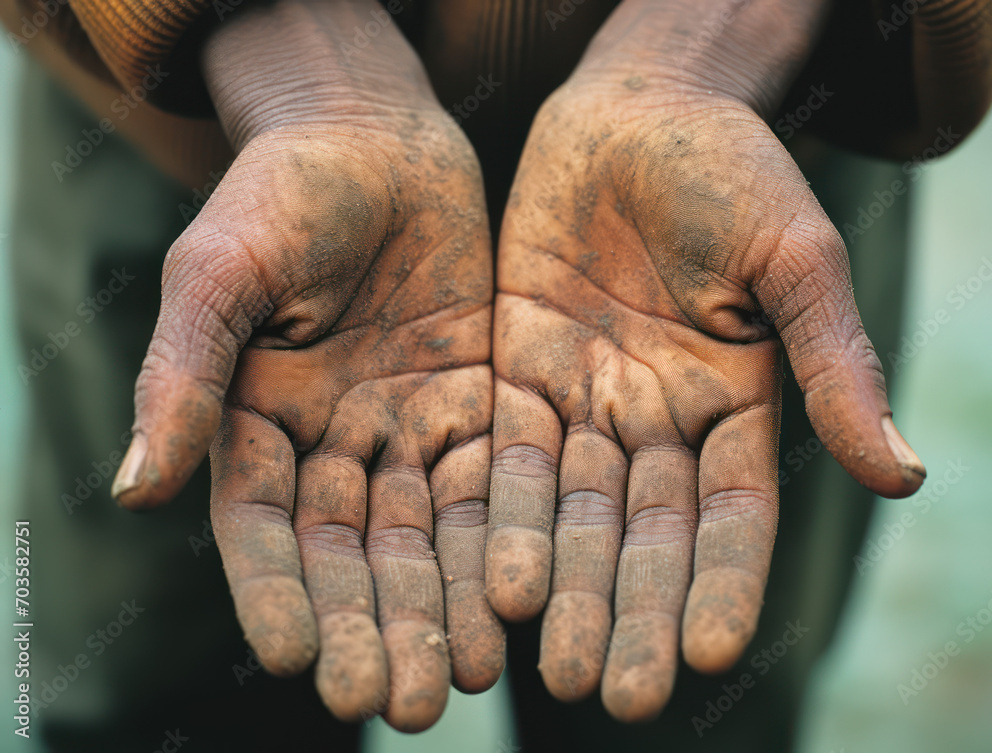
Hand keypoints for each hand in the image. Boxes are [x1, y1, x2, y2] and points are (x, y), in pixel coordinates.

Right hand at [111, 0, 502, 730]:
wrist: (375, 139)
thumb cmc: (280, 190)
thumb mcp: (220, 271)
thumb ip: (187, 372)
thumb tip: (138, 487)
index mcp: (256, 421)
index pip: (263, 526)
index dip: (279, 592)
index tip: (300, 659)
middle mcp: (333, 441)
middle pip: (352, 550)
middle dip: (374, 625)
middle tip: (400, 703)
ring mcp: (407, 426)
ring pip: (425, 533)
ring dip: (443, 606)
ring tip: (466, 680)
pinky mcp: (476, 402)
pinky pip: (488, 481)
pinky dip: (500, 541)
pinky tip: (519, 601)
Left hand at [486, 0, 924, 721]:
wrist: (635, 111)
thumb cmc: (734, 170)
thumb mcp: (795, 260)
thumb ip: (835, 366)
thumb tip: (904, 474)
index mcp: (737, 403)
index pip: (731, 513)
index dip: (720, 581)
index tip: (707, 656)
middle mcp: (658, 419)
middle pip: (644, 531)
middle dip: (630, 610)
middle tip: (611, 696)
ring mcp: (584, 400)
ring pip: (571, 509)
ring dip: (560, 585)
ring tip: (543, 666)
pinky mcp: (515, 372)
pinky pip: (505, 454)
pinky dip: (497, 516)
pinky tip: (487, 579)